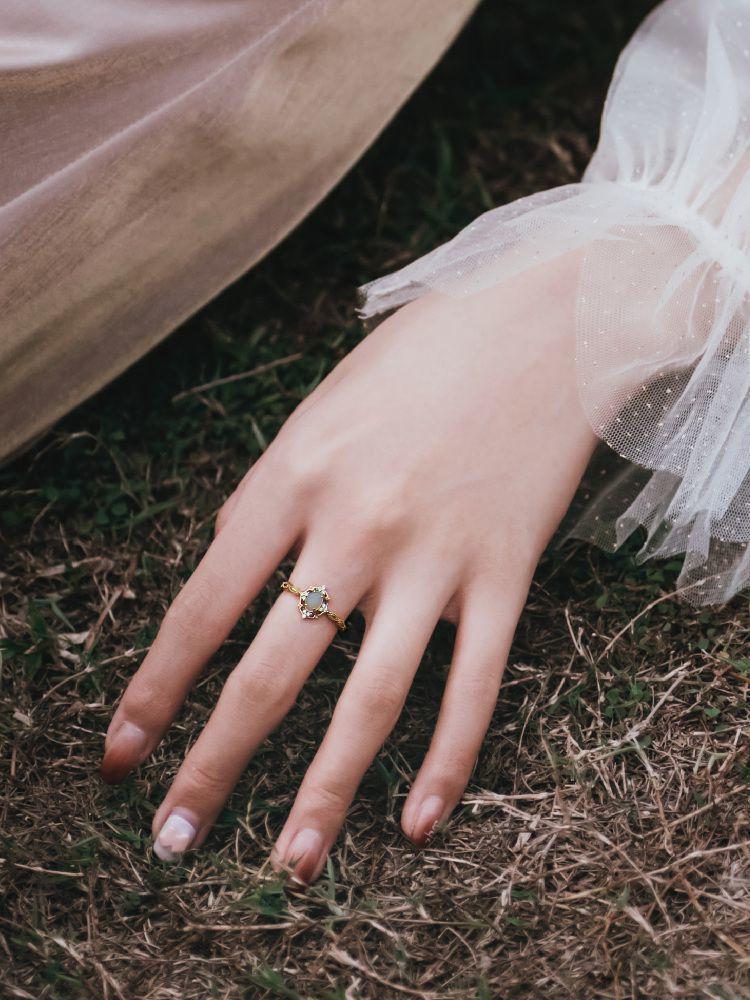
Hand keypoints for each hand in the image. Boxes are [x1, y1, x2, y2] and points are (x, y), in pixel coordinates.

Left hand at [100, 255, 597, 883]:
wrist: (543, 324)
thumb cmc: (421, 356)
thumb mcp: (318, 407)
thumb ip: (269, 493)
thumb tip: (228, 564)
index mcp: (295, 475)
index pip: (203, 606)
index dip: (156, 689)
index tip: (122, 752)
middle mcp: (357, 527)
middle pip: (273, 671)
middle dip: (213, 762)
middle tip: (172, 836)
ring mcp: (437, 558)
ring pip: (371, 701)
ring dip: (323, 792)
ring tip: (289, 863)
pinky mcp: (506, 575)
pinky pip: (475, 687)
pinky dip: (447, 761)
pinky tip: (416, 821)